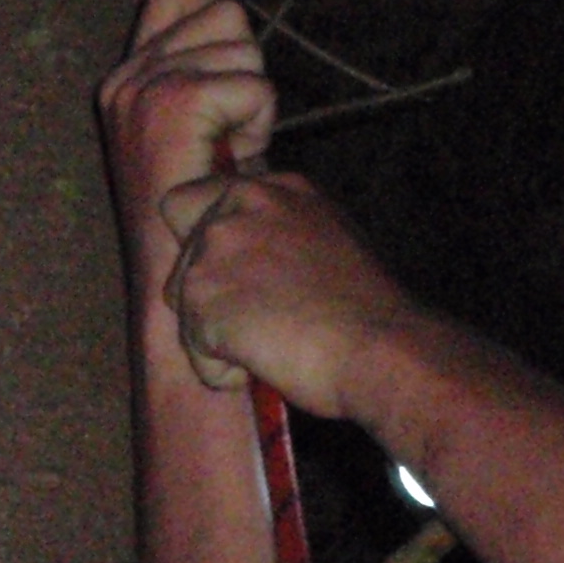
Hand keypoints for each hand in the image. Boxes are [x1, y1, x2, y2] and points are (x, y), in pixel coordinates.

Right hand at [98, 0, 276, 251]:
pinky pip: (252, 85)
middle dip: (244, 72)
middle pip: (222, 12)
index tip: (222, 94)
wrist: (175, 285)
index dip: (218, 29)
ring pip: (242, 46)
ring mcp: (145, 88)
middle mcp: (127, 77)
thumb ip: (204, 74)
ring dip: (253, 102)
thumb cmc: (200, 218)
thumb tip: (229, 16)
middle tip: (229, 135)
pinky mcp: (173, 104)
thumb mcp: (199, 134)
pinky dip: (258, 123)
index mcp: (127, 79)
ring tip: (229, 152)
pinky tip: (234, 161)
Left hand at [154, 165, 424, 412]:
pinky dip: (225, 372)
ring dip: (218, 337)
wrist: (381, 346)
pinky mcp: (202, 296)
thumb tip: (259, 265)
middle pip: (182, 260)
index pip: (194, 202)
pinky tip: (270, 364)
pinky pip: (195, 353)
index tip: (233, 279)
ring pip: (185, 307)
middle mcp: (237, 207)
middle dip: (210, 300)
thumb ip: (284, 235)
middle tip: (263, 324)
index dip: (204, 247)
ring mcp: (215, 249)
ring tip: (274, 346)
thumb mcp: (332, 240)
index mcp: (272, 190)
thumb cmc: (372, 311)